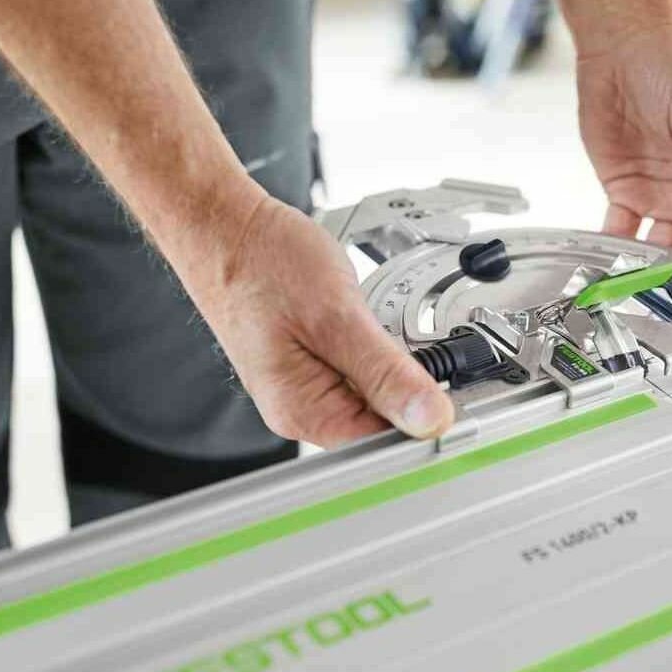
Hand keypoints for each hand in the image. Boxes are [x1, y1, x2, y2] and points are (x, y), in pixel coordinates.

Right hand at [176, 190, 454, 447]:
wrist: (224, 226)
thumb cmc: (260, 263)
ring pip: (375, 397)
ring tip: (377, 323)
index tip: (448, 388)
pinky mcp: (312, 369)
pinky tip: (365, 323)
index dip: (422, 419)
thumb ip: (387, 374)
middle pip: (381, 425)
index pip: (382, 444)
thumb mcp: (337, 317)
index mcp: (304, 411)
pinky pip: (361, 375)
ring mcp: (306, 391)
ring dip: (392, 367)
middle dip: (408, 388)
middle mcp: (302, 411)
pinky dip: (376, 351)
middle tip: (409, 339)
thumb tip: (431, 419)